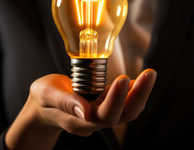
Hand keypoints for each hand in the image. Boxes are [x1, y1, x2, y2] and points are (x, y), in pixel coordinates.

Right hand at [5, 69, 156, 148]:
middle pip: (123, 114)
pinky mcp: (105, 105)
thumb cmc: (44, 99)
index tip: (123, 79)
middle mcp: (94, 120)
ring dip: (140, 93)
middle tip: (149, 74)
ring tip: (148, 75)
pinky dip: (134, 91)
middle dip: (138, 95)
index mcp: (79, 120)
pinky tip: (140, 79)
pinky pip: (125, 102)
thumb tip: (85, 111)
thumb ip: (64, 101)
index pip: (103, 114)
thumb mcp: (46, 94)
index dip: (116, 99)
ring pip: (127, 110)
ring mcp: (101, 114)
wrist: (44, 107)